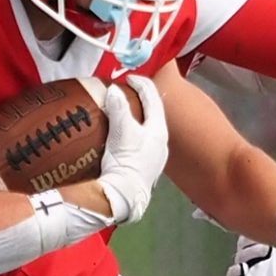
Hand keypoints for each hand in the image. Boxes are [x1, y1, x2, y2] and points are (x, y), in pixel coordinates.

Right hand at [93, 77, 167, 225]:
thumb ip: (119, 108)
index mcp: (159, 130)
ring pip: (146, 129)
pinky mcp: (144, 169)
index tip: (128, 77)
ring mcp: (154, 157)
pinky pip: (139, 143)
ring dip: (135, 118)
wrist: (122, 197)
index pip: (153, 97)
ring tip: (121, 112)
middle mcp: (161, 143)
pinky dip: (131, 133)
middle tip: (124, 92)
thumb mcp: (121, 131)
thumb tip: (115, 90)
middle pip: (151, 113)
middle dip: (139, 100)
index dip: (141, 83)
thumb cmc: (126, 162)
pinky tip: (121, 136)